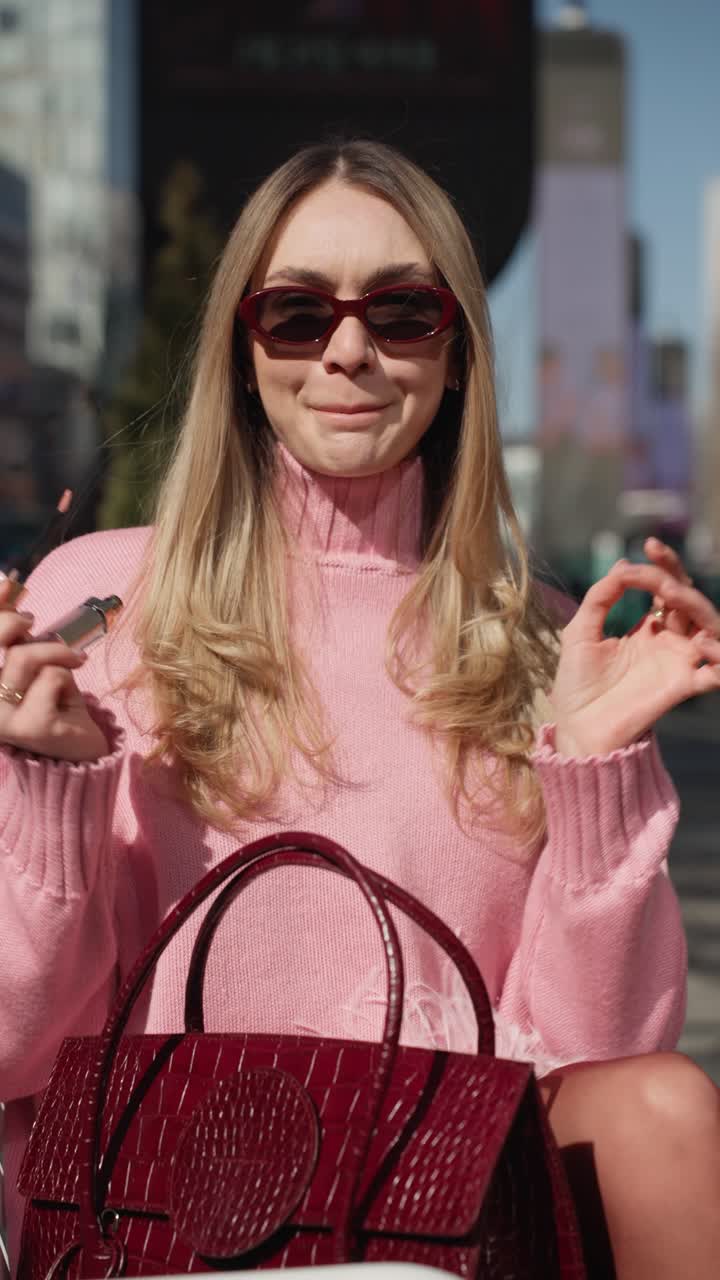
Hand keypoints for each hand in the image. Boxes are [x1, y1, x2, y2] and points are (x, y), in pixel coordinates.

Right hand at [0, 579, 109, 761]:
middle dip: (15, 623)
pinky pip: (52, 677)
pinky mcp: (29, 727)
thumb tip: (6, 581)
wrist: (77, 749)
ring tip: (69, 663)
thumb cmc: (49, 699)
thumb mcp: (28, 659)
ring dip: (55, 654)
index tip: (10, 585)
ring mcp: (0, 719)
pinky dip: (68, 678)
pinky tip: (69, 696)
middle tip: (34, 624)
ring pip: (24, 656)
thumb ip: (11, 629)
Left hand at [549, 546, 719, 757]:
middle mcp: (668, 641)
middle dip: (677, 578)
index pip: (667, 586)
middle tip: (655, 576)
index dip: (664, 563)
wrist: (577, 726)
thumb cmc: (577, 683)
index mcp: (647, 627)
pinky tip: (703, 644)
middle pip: (690, 599)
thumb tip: (623, 564)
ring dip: (700, 607)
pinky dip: (719, 657)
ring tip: (672, 595)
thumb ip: (600, 597)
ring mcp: (678, 662)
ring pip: (710, 625)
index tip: (648, 546)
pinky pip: (716, 672)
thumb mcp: (580, 631)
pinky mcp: (683, 686)